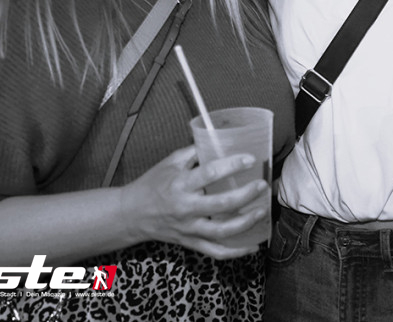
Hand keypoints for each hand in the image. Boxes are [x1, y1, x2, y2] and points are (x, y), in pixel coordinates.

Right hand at [118, 146, 269, 258]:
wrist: (130, 214)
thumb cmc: (152, 184)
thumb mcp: (170, 162)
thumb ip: (194, 152)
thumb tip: (219, 140)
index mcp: (180, 184)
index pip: (210, 173)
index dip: (232, 165)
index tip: (250, 159)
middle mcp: (185, 208)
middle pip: (221, 204)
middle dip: (246, 194)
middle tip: (262, 185)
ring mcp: (189, 228)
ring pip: (221, 231)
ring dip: (245, 222)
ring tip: (262, 211)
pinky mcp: (190, 242)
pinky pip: (216, 251)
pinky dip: (236, 252)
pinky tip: (253, 244)